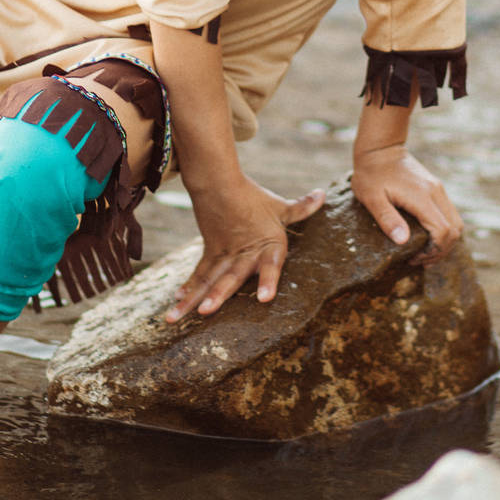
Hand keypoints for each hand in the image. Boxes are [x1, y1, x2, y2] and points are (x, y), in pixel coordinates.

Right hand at [165, 175, 325, 322]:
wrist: (219, 182)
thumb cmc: (253, 197)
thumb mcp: (280, 206)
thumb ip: (302, 208)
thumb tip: (322, 195)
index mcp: (268, 245)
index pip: (270, 265)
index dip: (268, 280)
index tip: (264, 298)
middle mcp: (245, 253)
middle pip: (230, 276)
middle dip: (217, 295)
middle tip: (206, 312)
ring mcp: (224, 254)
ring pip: (208, 279)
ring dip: (194, 298)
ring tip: (178, 316)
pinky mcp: (210, 252)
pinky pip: (199, 272)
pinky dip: (188, 286)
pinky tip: (177, 303)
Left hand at [351, 144, 462, 265]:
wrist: (380, 148)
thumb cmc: (371, 173)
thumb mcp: (371, 198)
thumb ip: (387, 218)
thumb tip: (403, 241)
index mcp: (422, 197)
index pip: (443, 231)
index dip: (433, 251)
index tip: (414, 258)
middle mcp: (436, 193)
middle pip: (455, 230)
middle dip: (441, 250)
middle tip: (420, 260)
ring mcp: (438, 190)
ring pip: (456, 222)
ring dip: (444, 241)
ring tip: (424, 252)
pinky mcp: (435, 189)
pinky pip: (449, 214)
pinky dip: (443, 230)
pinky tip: (425, 237)